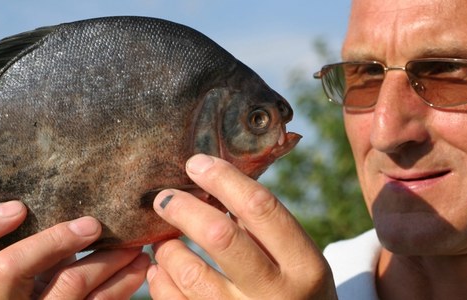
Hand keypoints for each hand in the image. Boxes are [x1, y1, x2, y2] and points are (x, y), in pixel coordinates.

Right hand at [0, 201, 149, 298]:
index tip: (19, 205)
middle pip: (9, 267)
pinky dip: (125, 281)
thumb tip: (78, 182)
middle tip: (92, 224)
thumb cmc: (53, 273)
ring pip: (67, 286)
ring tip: (133, 245)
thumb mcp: (38, 255)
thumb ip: (40, 230)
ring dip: (107, 259)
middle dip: (54, 239)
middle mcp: (4, 299)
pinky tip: (140, 265)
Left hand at [147, 154, 336, 298]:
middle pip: (221, 237)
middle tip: (164, 198)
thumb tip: (209, 184)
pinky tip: (162, 269)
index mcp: (304, 265)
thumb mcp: (297, 260)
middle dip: (185, 209)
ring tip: (163, 239)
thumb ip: (261, 227)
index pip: (261, 208)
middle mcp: (278, 294)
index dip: (224, 179)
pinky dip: (162, 281)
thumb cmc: (295, 289)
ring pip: (191, 274)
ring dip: (168, 248)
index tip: (196, 163)